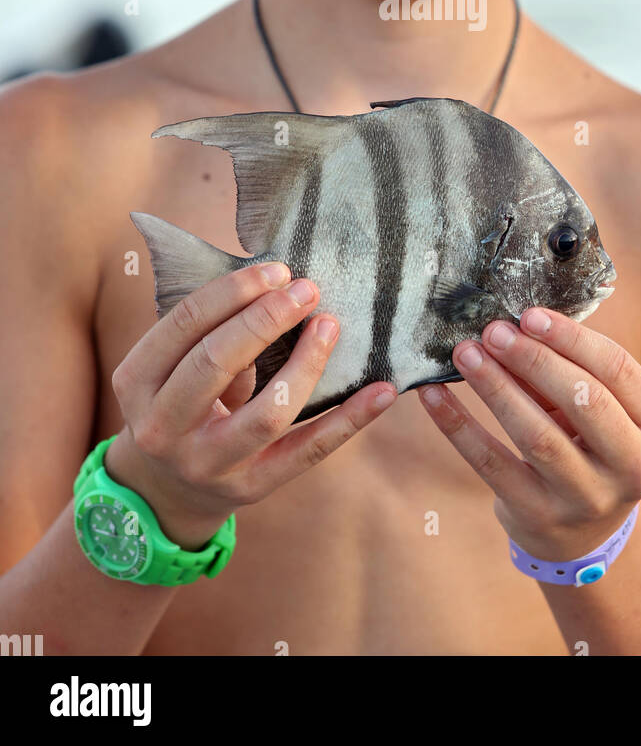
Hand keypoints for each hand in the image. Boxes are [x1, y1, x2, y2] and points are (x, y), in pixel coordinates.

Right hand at [107, 262, 396, 548]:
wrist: (164, 490)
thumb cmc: (179, 403)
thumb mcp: (170, 369)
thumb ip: (211, 332)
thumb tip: (278, 281)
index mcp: (137, 381)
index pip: (185, 324)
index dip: (233, 292)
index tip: (277, 270)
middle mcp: (162, 427)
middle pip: (215, 362)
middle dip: (266, 318)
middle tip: (307, 289)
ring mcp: (206, 464)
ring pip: (266, 413)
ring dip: (306, 364)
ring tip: (330, 325)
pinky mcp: (251, 489)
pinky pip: (308, 451)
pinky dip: (350, 420)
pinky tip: (383, 392)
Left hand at [418, 307, 640, 562]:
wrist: (582, 532)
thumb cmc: (589, 442)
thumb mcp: (595, 407)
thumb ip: (566, 368)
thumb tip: (512, 322)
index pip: (618, 368)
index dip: (572, 337)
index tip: (529, 314)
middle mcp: (636, 466)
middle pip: (585, 401)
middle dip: (534, 359)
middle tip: (493, 330)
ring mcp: (590, 498)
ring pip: (538, 436)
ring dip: (496, 387)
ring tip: (464, 354)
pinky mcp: (541, 517)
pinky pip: (492, 465)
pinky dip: (459, 426)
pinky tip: (434, 396)